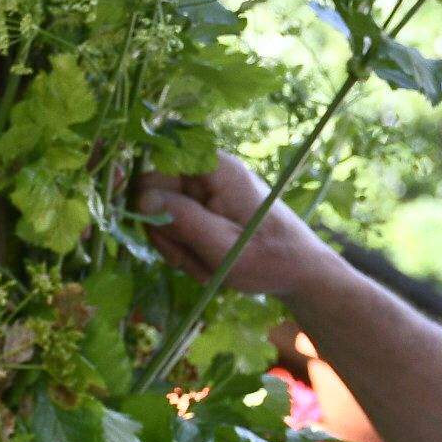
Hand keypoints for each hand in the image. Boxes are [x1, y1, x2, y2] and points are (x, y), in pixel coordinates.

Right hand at [133, 155, 333, 298]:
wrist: (301, 272)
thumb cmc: (269, 258)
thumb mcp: (222, 246)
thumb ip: (182, 220)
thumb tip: (140, 198)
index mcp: (216, 169)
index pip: (156, 170)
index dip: (147, 202)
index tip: (157, 233)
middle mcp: (209, 173)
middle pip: (155, 196)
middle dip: (166, 233)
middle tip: (188, 260)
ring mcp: (208, 192)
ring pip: (164, 218)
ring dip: (179, 248)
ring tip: (207, 267)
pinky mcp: (209, 210)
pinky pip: (180, 228)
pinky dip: (189, 251)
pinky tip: (209, 266)